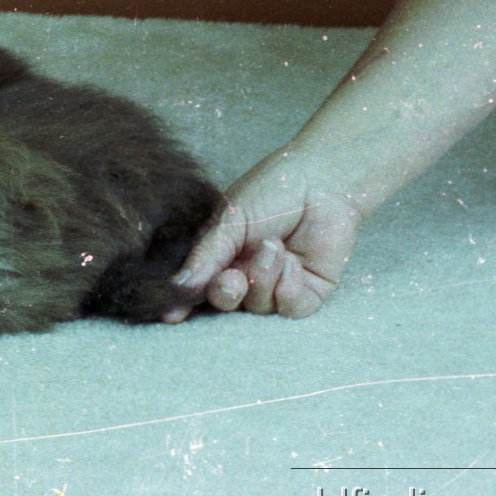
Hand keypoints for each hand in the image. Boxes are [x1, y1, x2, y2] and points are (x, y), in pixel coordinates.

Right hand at [165, 146, 365, 319]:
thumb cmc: (271, 191)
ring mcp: (277, 284)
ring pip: (258, 308)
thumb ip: (205, 256)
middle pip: (226, 305)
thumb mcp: (229, 221)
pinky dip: (288, 290)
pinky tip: (293, 262)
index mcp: (222, 255)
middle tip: (233, 276)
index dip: (186, 300)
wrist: (321, 182)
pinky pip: (290, 310)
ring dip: (264, 279)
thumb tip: (179, 286)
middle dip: (226, 293)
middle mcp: (247, 274)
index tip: (174, 313)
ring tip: (274, 246)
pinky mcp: (309, 291)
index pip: (198, 286)